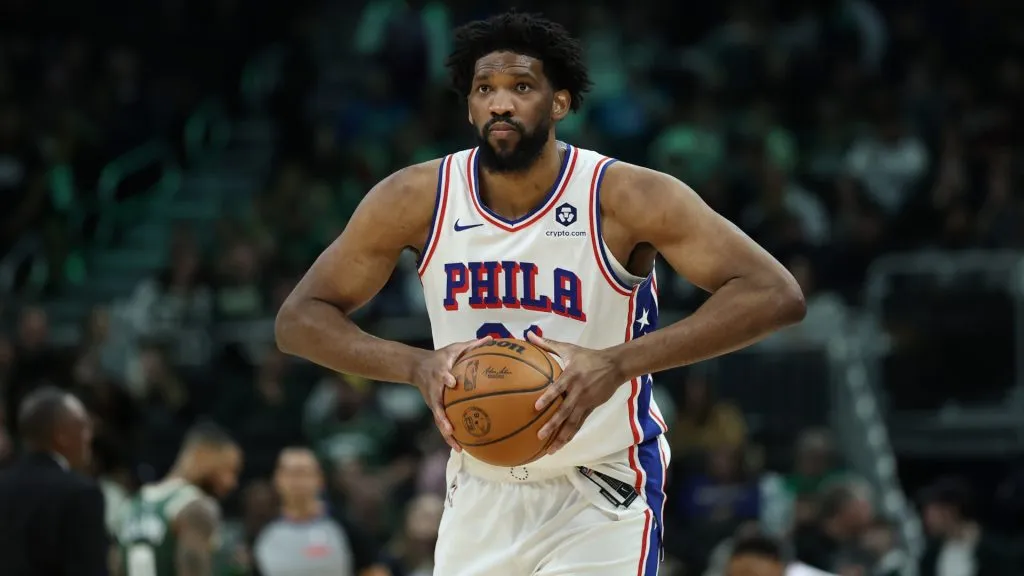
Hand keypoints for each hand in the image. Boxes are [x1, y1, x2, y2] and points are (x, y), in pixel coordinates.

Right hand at [412, 336, 492, 451]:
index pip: (442, 375)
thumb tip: (492, 339)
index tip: (452, 382)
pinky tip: (461, 448)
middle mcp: (435, 389)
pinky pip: (442, 423)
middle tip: (450, 427)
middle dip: (442, 416)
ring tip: (457, 446)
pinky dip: (450, 436)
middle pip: (437, 405)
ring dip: (446, 433)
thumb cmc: (441, 357)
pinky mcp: (434, 408)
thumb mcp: (454, 348)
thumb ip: (473, 345)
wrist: (416, 367)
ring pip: (439, 419)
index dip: (446, 378)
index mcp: (440, 372)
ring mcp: (433, 401)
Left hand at [527, 332, 624, 453]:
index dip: (548, 398)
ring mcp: (585, 402)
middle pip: (564, 411)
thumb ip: (547, 344)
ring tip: (550, 450)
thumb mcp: (569, 348)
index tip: (536, 407)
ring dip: (561, 437)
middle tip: (539, 436)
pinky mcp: (591, 408)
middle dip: (552, 425)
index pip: (558, 389)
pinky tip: (561, 445)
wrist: (615, 366)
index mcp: (571, 376)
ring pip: (572, 423)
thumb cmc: (588, 356)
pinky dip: (570, 435)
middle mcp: (578, 392)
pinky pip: (579, 424)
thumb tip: (529, 334)